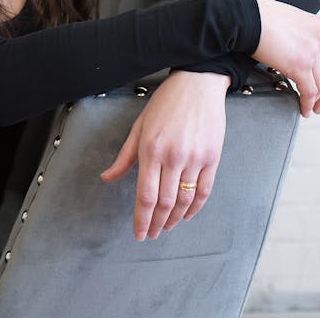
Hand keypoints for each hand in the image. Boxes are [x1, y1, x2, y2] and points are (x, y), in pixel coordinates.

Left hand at [99, 70, 228, 240]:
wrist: (198, 84)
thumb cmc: (165, 103)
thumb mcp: (139, 127)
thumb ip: (124, 157)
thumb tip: (107, 178)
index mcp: (151, 149)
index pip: (145, 195)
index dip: (142, 219)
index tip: (139, 233)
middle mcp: (173, 156)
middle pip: (165, 203)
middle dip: (157, 224)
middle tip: (151, 234)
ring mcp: (195, 158)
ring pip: (185, 200)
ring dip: (175, 219)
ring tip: (167, 227)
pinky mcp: (212, 157)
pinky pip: (205, 190)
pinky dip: (196, 207)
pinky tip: (187, 214)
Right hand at [251, 0, 319, 117]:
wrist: (247, 17)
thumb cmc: (258, 16)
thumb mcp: (289, 20)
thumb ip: (300, 35)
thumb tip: (295, 51)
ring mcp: (313, 53)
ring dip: (319, 101)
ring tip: (311, 109)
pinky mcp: (300, 66)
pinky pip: (309, 91)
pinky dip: (308, 103)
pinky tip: (304, 109)